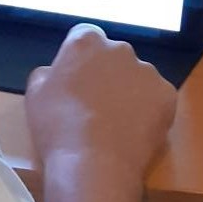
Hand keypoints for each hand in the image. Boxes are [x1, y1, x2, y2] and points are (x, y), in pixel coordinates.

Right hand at [26, 25, 176, 185]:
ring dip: (129, 92)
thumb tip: (58, 73)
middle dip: (107, 73)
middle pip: (114, 56)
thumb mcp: (35, 94)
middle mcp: (120, 49)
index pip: (84, 36)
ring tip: (116, 123)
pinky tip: (134, 131)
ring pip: (138, 77)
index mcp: (86, 42)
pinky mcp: (167, 95)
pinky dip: (148, 111)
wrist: (93, 164)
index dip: (80, 59)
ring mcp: (148, 72)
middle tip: (95, 105)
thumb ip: (50, 73)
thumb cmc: (57, 127)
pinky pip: (156, 98)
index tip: (76, 81)